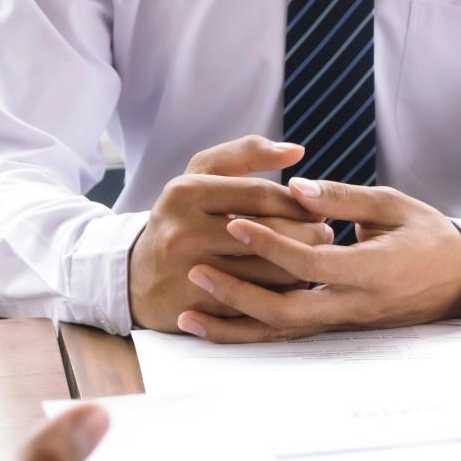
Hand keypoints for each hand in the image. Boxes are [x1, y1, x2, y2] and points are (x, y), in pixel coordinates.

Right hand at [130, 136, 334, 333]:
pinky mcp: (197, 309)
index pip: (260, 194)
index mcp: (185, 192)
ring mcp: (188, 273)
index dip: (297, 202)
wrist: (134, 278)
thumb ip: (246, 154)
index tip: (317, 207)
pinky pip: (257, 304)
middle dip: (307, 234)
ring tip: (315, 258)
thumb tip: (297, 151)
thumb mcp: (200, 177)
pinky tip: (292, 286)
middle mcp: (183, 231)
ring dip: (301, 267)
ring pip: (267, 272)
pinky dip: (282, 295)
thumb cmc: (181, 219)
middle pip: (268, 233)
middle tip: (326, 234)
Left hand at [179, 179, 460, 343]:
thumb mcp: (394, 206)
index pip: (312, 264)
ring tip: (189, 314)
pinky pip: (285, 335)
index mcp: (373, 272)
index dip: (271, 245)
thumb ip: (343, 198)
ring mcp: (342, 323)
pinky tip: (215, 328)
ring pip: (281, 334)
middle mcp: (354, 306)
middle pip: (287, 313)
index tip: (235, 222)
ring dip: (234, 327)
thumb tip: (295, 186)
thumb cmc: (428, 237)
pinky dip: (248, 333)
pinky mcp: (334, 327)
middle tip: (197, 271)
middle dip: (237, 296)